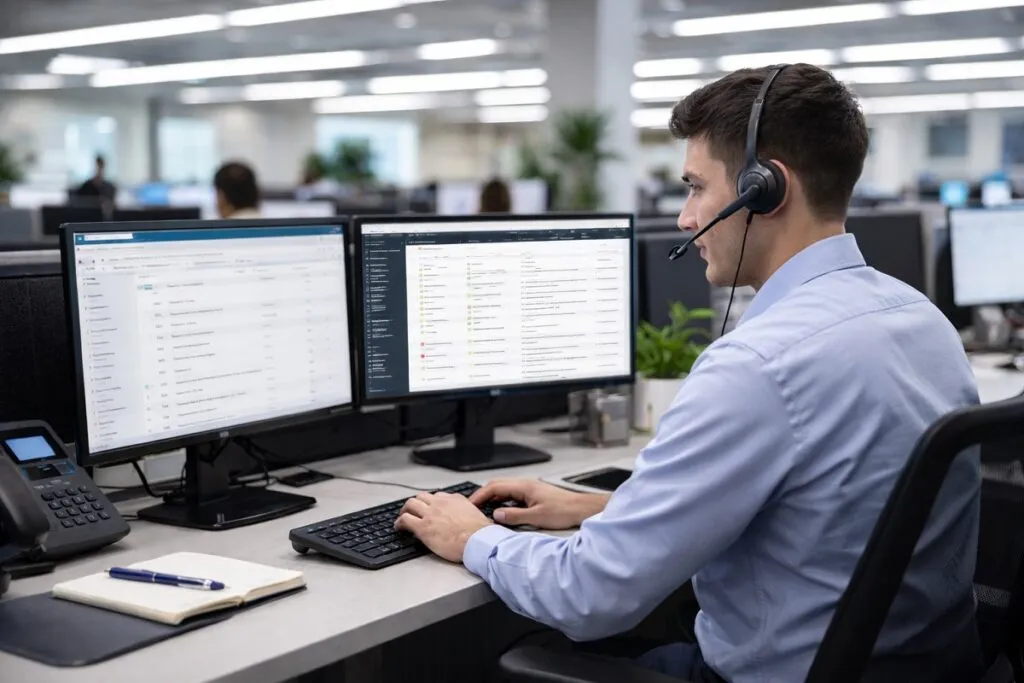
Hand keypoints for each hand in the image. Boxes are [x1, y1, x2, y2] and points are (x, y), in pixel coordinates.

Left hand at [394, 492, 492, 562]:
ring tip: (402, 516)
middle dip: (416, 503)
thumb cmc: (480, 533)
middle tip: (412, 510)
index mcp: (455, 500)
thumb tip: (470, 517)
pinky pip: (405, 519)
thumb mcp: (477, 514)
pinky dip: (399, 522)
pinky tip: (399, 527)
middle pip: (422, 496)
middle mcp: (441, 503)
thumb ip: (468, 511)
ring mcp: (430, 514)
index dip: (431, 502)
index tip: (429, 508)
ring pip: (410, 504)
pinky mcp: (423, 527)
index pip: (438, 496)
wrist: (478, 541)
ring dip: (405, 510)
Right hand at [469, 479, 608, 529]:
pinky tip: (502, 512)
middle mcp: (525, 485)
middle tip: (473, 507)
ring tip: (484, 511)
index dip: (480, 495)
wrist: (581, 509)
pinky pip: (512, 496)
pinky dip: (503, 502)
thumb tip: (497, 515)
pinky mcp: (533, 495)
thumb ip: (514, 516)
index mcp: (524, 486)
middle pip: (497, 486)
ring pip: (505, 491)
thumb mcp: (536, 517)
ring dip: (493, 499)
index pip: (495, 487)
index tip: (470, 504)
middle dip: (483, 496)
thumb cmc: (564, 510)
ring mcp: (529, 489)